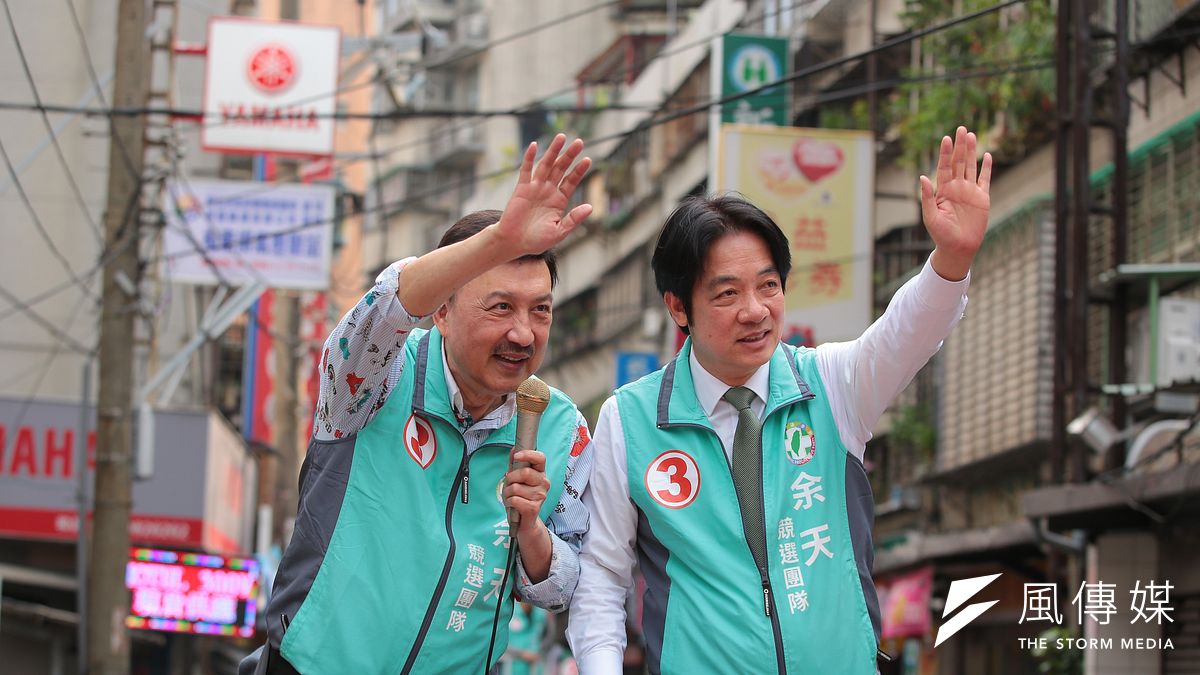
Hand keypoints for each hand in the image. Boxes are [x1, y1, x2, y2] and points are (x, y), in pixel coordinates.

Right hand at [494, 134, 593, 257]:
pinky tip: (534, 146)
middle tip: (579, 142)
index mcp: (559, 200)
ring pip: (546, 165)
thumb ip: (573, 219)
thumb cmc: (537, 240)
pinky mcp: (521, 188)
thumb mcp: (559, 232)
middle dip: (569, 155)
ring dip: (553, 151)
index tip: (588, 159)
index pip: (571, 181)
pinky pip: (526, 170)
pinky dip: (529, 158)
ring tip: (562, 137)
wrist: (514, 243)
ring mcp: (535, 188)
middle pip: (561, 169)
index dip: (579, 170)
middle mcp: (548, 191)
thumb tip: (590, 207)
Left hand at [504, 449, 549, 532]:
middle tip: (510, 485)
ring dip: (508, 493)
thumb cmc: (520, 498)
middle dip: (511, 478)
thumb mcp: (515, 479)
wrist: (524, 522)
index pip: (540, 458)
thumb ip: (514, 464)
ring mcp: (540, 496)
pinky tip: (513, 505)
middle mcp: (544, 483)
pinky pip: (514, 499)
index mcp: (540, 473)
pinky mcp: (534, 508)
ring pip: (516, 487)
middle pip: (525, 472)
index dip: (528, 455)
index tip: (516, 456)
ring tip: (512, 497)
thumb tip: (514, 448)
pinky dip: (509, 502)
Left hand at [920, 126, 991, 280]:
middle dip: (959, 146)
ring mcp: (969, 192)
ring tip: (971, 135)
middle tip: (961, 128)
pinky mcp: (982, 198)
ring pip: (971, 167)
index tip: (946, 138)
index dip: (945, 153)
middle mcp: (956, 188)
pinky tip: (987, 155)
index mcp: (943, 191)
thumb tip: (922, 177)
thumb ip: (926, 197)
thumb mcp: (930, 217)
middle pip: (958, 162)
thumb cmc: (941, 235)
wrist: (958, 248)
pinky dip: (986, 168)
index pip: (944, 167)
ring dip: (971, 152)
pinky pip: (985, 180)